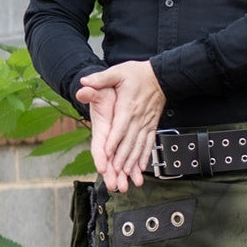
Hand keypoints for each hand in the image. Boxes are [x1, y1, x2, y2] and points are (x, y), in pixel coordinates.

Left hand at [77, 61, 165, 190]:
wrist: (161, 76)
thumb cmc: (138, 74)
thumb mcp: (118, 72)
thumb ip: (101, 79)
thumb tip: (85, 82)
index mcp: (128, 106)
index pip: (120, 127)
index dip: (113, 141)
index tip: (107, 153)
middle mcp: (138, 118)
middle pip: (129, 141)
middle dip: (122, 158)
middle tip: (115, 172)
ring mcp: (146, 123)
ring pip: (139, 145)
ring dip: (133, 161)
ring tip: (127, 174)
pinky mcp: (151, 126)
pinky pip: (149, 144)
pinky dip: (144, 156)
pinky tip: (141, 167)